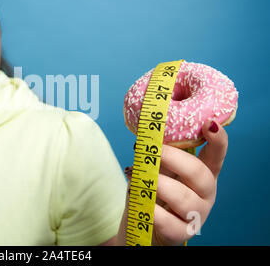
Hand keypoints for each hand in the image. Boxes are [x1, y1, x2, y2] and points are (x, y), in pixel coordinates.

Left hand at [150, 120, 227, 244]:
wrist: (141, 227)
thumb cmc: (151, 194)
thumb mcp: (156, 170)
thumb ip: (158, 155)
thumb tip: (147, 135)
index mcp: (201, 174)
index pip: (216, 155)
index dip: (218, 140)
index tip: (210, 123)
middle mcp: (204, 194)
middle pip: (199, 173)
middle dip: (173, 158)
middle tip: (151, 151)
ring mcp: (196, 215)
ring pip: (184, 198)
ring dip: (158, 184)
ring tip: (138, 178)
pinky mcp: (181, 234)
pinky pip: (169, 222)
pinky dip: (153, 211)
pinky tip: (142, 203)